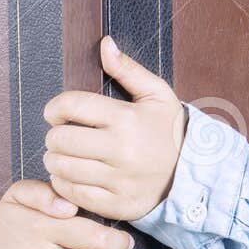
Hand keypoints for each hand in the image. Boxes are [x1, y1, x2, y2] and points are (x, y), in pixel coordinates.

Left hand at [42, 35, 185, 222]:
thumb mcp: (156, 94)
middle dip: (54, 135)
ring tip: (65, 155)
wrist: (193, 173)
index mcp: (127, 118)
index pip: (72, 105)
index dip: (55, 107)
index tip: (55, 111)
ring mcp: (119, 180)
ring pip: (62, 168)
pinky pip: (72, 194)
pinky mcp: (116, 204)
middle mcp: (122, 150)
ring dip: (55, 160)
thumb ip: (128, 69)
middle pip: (61, 139)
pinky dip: (64, 184)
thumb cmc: (169, 130)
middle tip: (62, 135)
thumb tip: (105, 44)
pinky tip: (72, 174)